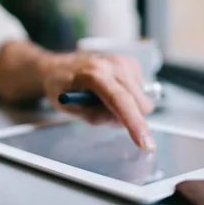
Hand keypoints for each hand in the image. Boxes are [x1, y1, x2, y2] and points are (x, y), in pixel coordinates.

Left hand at [41, 53, 155, 149]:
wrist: (57, 67)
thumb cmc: (61, 88)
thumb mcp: (70, 108)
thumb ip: (96, 116)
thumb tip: (122, 121)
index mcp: (94, 74)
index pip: (121, 100)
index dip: (135, 123)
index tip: (146, 144)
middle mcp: (113, 64)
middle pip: (141, 103)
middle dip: (131, 118)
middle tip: (105, 115)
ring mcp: (123, 61)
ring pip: (143, 99)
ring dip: (129, 107)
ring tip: (104, 100)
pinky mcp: (129, 62)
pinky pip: (141, 90)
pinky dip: (130, 96)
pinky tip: (111, 91)